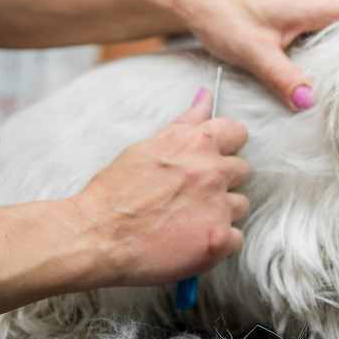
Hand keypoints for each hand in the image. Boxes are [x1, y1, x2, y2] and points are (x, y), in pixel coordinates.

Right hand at [69, 89, 249, 287]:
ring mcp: (218, 206)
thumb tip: (206, 96)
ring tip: (187, 220)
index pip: (238, 133)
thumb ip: (185, 123)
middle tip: (191, 195)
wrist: (96, 237)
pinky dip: (218, 241)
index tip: (213, 158)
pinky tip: (191, 240)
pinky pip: (237, 238)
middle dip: (222, 181)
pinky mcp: (218, 240)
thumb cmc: (116, 192)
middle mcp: (213, 171)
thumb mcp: (148, 146)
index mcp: (197, 143)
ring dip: (221, 212)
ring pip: (241, 205)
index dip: (226, 147)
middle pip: (242, 171)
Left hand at [173, 0, 338, 109]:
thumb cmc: (219, 13)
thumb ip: (282, 76)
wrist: (189, 0)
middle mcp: (315, 6)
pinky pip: (322, 42)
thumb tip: (310, 102)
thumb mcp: (251, 49)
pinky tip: (332, 83)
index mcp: (313, 3)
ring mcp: (305, 16)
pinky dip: (329, 60)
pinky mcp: (292, 26)